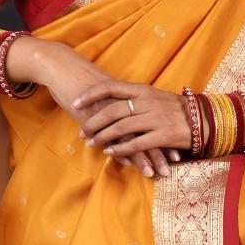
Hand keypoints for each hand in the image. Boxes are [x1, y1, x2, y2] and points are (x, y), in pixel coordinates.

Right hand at [13, 40, 185, 178]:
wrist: (67, 70)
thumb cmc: (90, 84)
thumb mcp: (113, 96)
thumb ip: (126, 108)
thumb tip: (138, 123)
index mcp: (133, 99)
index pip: (155, 122)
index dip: (165, 139)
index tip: (177, 155)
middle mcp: (126, 105)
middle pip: (147, 132)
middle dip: (159, 153)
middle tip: (168, 171)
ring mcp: (112, 112)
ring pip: (131, 137)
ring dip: (142, 158)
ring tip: (152, 174)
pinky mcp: (97, 118)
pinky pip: (109, 136)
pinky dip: (120, 150)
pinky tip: (128, 163)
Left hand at [72, 79, 192, 178]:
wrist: (206, 119)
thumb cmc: (179, 109)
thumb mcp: (157, 97)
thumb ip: (137, 98)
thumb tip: (114, 101)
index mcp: (144, 90)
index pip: (111, 86)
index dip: (91, 94)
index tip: (75, 102)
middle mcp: (148, 102)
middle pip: (112, 110)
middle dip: (93, 121)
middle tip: (81, 132)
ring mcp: (156, 118)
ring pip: (121, 127)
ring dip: (103, 137)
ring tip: (91, 144)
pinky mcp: (164, 135)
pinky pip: (137, 143)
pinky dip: (121, 149)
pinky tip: (111, 153)